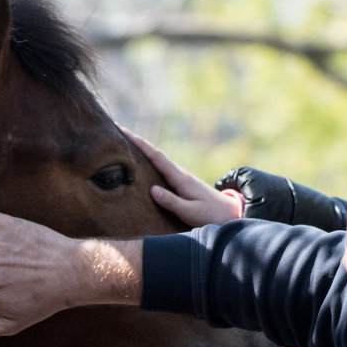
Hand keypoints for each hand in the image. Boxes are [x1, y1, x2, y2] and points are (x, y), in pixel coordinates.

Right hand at [126, 132, 242, 225]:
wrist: (230, 214)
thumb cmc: (211, 215)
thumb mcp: (190, 212)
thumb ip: (172, 202)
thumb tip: (152, 190)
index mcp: (180, 178)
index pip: (156, 157)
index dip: (140, 144)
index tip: (124, 132)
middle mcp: (180, 174)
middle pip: (154, 155)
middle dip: (136, 143)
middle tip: (117, 131)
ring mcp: (181, 178)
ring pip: (158, 162)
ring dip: (142, 152)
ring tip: (123, 145)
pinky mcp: (182, 184)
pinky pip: (161, 170)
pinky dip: (149, 162)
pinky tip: (141, 164)